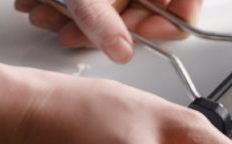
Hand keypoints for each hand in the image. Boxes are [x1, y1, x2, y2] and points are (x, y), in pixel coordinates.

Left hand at [14, 0, 202, 62]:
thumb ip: (102, 20)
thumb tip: (121, 50)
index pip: (186, 6)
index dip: (168, 25)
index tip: (142, 35)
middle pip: (144, 10)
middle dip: (105, 28)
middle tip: (81, 34)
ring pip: (115, 8)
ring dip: (79, 22)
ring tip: (50, 18)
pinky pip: (95, 2)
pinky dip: (70, 8)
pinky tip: (45, 7)